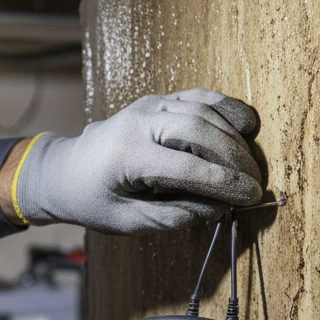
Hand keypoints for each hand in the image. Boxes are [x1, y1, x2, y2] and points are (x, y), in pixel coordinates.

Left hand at [10, 89, 261, 232]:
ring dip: (233, 136)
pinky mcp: (157, 101)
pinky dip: (224, 107)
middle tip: (255, 182)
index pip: (187, 167)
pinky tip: (246, 125)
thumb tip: (221, 207)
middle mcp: (138, 122)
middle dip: (234, 157)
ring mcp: (148, 106)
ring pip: (202, 109)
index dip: (224, 183)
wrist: (65, 171)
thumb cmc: (92, 200)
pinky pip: (197, 97)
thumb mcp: (128, 221)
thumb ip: (175, 216)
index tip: (251, 197)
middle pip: (199, 129)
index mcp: (127, 155)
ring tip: (251, 164)